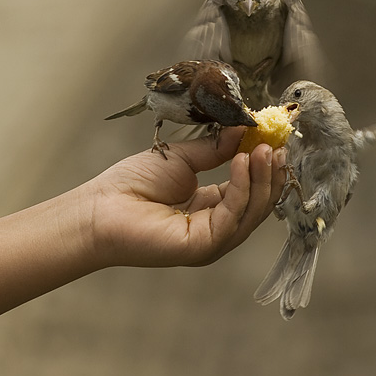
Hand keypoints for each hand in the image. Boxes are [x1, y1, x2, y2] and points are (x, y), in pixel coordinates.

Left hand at [87, 127, 285, 266]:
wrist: (100, 208)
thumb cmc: (132, 185)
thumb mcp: (182, 159)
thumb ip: (215, 149)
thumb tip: (243, 129)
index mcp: (211, 209)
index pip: (250, 190)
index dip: (263, 166)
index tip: (273, 139)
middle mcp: (217, 229)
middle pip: (258, 203)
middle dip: (270, 172)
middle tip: (275, 143)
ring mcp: (213, 241)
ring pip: (252, 211)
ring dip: (262, 177)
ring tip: (262, 147)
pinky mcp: (204, 246)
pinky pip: (234, 215)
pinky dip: (243, 186)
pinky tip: (242, 160)